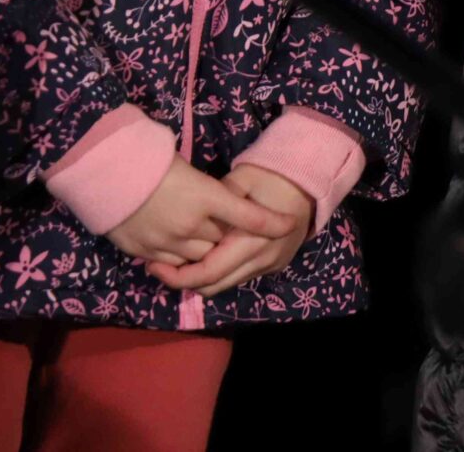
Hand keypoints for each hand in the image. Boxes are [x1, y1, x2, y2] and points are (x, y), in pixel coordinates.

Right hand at [103, 158, 293, 267]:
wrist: (104, 171)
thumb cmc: (149, 159)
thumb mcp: (188, 168)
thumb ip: (208, 190)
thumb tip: (226, 200)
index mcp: (206, 197)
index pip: (250, 217)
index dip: (273, 223)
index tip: (290, 224)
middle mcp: (191, 224)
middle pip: (224, 242)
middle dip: (228, 236)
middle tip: (224, 225)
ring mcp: (166, 241)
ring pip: (200, 258)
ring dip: (203, 249)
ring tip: (196, 233)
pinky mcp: (144, 251)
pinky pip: (171, 264)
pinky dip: (177, 257)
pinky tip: (173, 243)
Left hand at [145, 165, 312, 297]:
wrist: (310, 183)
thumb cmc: (272, 177)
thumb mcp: (240, 181)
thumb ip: (216, 202)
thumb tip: (187, 217)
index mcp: (252, 241)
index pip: (208, 272)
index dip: (178, 276)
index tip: (154, 266)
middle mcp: (262, 259)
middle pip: (213, 286)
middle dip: (183, 281)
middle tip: (158, 268)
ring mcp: (270, 265)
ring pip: (224, 286)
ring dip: (200, 280)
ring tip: (178, 265)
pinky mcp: (273, 266)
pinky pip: (238, 278)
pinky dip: (219, 274)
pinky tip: (206, 258)